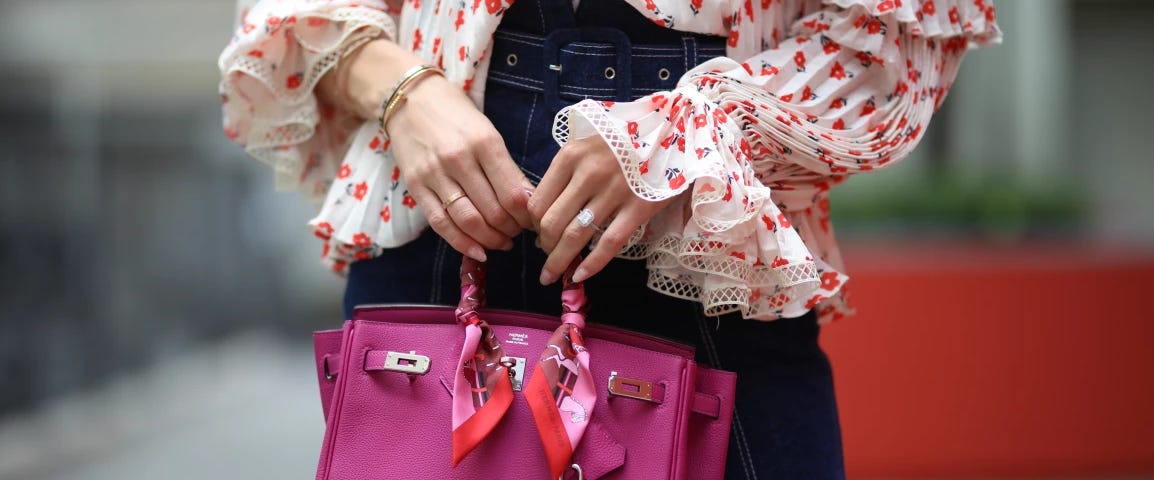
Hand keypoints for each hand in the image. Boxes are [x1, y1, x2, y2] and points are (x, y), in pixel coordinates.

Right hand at [387, 74, 533, 260]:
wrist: (408, 97)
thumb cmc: (456, 113)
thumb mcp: (489, 131)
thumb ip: (507, 167)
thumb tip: (529, 201)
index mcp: (485, 142)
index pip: (514, 193)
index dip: (528, 216)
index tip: (534, 220)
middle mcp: (459, 159)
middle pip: (493, 211)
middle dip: (512, 230)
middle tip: (519, 233)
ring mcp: (434, 174)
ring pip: (468, 221)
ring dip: (491, 239)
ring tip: (502, 242)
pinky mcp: (415, 186)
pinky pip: (440, 223)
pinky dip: (461, 243)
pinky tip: (477, 251)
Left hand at [529, 135, 674, 284]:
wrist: (671, 132)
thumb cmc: (623, 144)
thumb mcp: (587, 147)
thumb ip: (565, 174)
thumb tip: (542, 213)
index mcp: (570, 157)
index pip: (536, 203)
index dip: (532, 226)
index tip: (537, 235)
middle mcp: (588, 174)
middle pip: (551, 223)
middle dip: (544, 247)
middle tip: (547, 257)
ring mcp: (614, 191)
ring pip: (575, 236)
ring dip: (559, 261)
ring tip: (553, 276)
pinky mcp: (638, 207)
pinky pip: (609, 243)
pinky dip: (591, 265)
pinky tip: (580, 276)